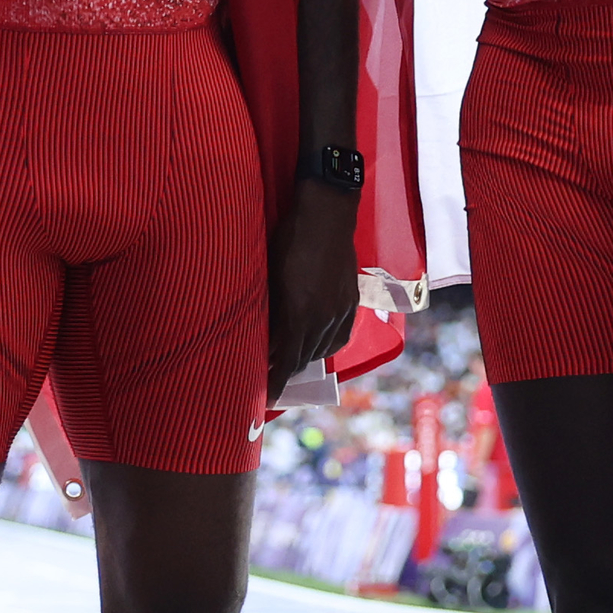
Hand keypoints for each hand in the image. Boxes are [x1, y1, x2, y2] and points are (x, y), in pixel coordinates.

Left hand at [264, 180, 357, 399]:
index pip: (286, 361)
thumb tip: (261, 337)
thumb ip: (268, 311)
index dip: (275, 382)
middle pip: (303, 358)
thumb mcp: (269, 277)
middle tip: (270, 374)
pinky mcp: (351, 302)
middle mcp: (322, 319)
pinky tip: (316, 344)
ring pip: (321, 349)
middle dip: (285, 369)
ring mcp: (339, 311)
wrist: (325, 215)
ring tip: (290, 358)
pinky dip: (325, 346)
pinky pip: (339, 336)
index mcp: (298, 315)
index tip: (265, 397)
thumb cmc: (287, 241)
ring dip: (304, 357)